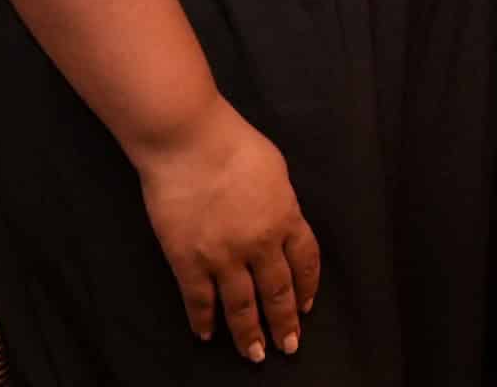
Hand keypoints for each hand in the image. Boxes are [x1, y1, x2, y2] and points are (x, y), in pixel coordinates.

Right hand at [130, 105, 321, 361]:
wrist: (188, 140)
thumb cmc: (233, 143)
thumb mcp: (275, 170)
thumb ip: (280, 203)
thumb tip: (281, 222)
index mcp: (286, 218)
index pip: (305, 262)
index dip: (308, 288)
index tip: (307, 307)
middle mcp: (260, 244)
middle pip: (278, 292)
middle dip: (284, 323)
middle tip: (288, 346)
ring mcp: (224, 257)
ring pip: (242, 306)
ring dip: (249, 333)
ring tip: (254, 355)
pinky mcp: (188, 261)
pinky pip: (199, 300)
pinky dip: (204, 321)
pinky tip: (207, 334)